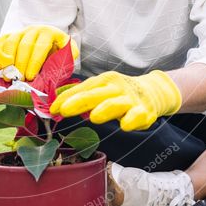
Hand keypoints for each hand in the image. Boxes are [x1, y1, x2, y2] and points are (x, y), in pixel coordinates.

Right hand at [0, 25, 79, 80]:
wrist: (48, 39)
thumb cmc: (56, 50)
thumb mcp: (66, 51)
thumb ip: (68, 55)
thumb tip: (68, 59)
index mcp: (49, 33)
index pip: (40, 47)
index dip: (34, 62)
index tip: (31, 76)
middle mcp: (34, 30)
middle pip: (24, 46)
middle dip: (20, 64)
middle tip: (18, 80)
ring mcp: (21, 31)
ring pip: (11, 43)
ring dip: (7, 60)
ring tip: (7, 75)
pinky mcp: (11, 34)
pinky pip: (2, 41)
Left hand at [49, 70, 181, 130]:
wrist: (153, 91)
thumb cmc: (120, 92)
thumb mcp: (101, 88)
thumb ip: (81, 95)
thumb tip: (53, 103)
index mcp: (104, 80)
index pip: (82, 88)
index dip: (66, 98)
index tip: (52, 108)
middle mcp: (116, 87)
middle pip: (96, 94)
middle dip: (80, 101)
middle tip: (65, 110)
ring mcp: (131, 99)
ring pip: (116, 104)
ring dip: (105, 109)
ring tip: (94, 117)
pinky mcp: (145, 111)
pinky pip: (138, 116)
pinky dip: (132, 120)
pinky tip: (125, 125)